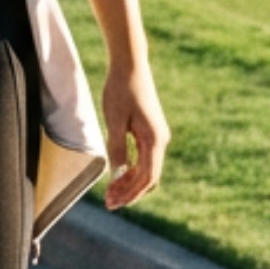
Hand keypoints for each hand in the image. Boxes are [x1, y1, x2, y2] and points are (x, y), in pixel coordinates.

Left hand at [100, 58, 167, 209]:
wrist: (130, 65)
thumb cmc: (120, 90)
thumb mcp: (114, 120)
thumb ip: (117, 148)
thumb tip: (117, 175)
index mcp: (154, 140)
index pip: (147, 177)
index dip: (131, 193)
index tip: (114, 203)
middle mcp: (160, 140)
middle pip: (149, 177)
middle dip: (130, 192)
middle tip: (109, 203)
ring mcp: (157, 136)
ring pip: (147, 169)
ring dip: (130, 183)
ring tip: (111, 192)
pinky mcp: (151, 131)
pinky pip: (144, 158)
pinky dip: (132, 170)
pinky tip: (117, 175)